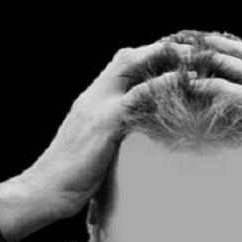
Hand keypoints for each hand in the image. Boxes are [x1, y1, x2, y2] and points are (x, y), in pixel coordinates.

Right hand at [19, 40, 194, 219]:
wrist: (46, 191)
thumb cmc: (71, 179)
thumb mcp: (95, 150)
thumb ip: (113, 137)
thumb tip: (134, 142)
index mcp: (90, 101)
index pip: (119, 66)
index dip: (147, 58)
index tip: (174, 58)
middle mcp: (93, 96)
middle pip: (126, 58)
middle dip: (159, 50)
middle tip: (191, 51)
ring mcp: (97, 106)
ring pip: (131, 66)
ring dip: (164, 58)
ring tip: (194, 58)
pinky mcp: (104, 122)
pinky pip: (136, 96)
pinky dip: (161, 84)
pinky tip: (183, 81)